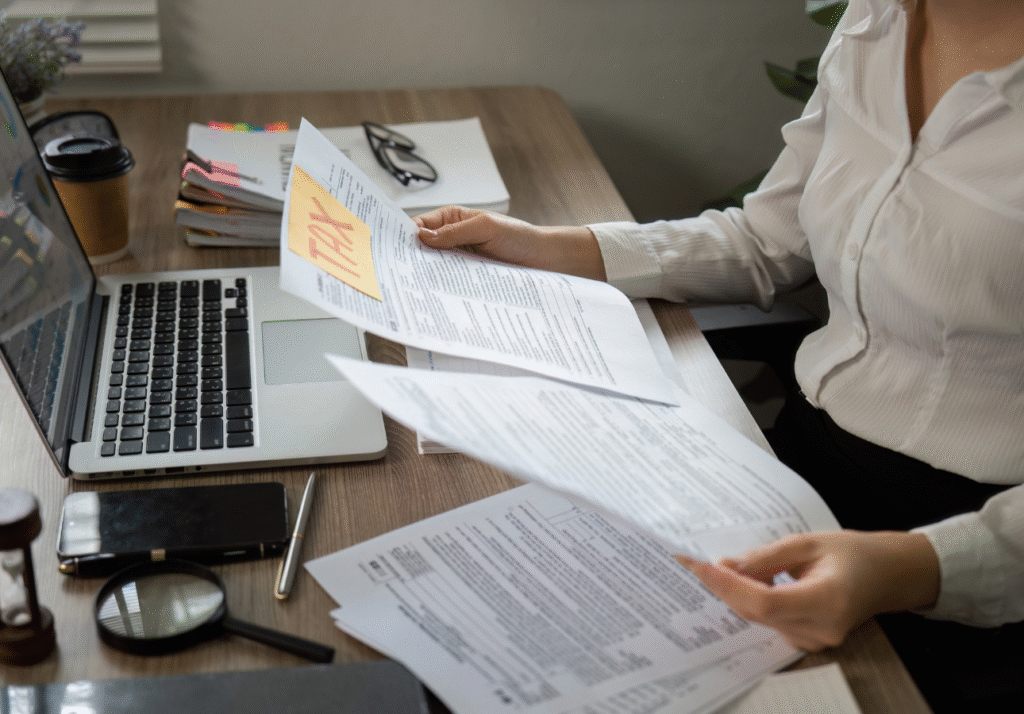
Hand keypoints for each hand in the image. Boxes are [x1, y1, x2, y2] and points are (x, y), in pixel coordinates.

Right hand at [413, 205, 606, 280]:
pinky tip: (437, 295)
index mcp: (452, 219)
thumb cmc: (519, 236)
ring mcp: (459, 260)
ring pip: (435, 268)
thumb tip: (422, 237)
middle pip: (423, 250)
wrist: (545, 259)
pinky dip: (443, 288)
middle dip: (412, 260)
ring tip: (414, 287)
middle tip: (399, 273)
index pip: (420, 226)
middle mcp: (452, 239)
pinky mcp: (468, 278)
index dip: (405, 236)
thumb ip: (454, 233)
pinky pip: (450, 282)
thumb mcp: (486, 228)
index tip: (392, 250)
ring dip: (427, 276)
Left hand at [677, 530, 939, 650]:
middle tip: (695, 561)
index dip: (728, 585)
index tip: (701, 565)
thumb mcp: (808, 543)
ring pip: (760, 618)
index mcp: (827, 600)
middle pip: (757, 612)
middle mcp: (822, 629)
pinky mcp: (810, 640)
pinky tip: (743, 581)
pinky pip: (770, 621)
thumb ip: (765, 557)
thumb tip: (726, 565)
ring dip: (736, 593)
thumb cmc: (853, 553)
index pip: (764, 601)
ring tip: (717, 567)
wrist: (888, 575)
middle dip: (723, 587)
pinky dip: (752, 601)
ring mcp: (817, 640)